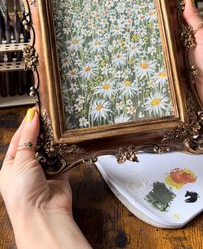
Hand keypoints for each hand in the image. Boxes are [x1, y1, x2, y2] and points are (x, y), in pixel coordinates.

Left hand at [0, 108, 91, 248]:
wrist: (43, 215)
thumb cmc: (23, 194)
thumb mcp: (20, 160)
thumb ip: (28, 137)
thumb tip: (31, 117)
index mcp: (11, 165)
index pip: (19, 139)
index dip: (27, 124)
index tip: (36, 110)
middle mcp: (27, 168)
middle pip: (36, 142)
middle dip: (43, 131)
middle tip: (51, 116)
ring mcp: (44, 171)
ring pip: (51, 149)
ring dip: (54, 141)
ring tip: (59, 127)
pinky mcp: (60, 174)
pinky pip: (64, 157)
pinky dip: (65, 151)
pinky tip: (67, 141)